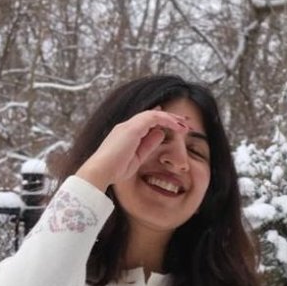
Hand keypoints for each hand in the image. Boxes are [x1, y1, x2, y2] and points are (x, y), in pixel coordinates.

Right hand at [76, 108, 191, 192]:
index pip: (146, 122)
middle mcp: (127, 126)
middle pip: (152, 116)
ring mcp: (129, 126)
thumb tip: (161, 134)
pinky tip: (177, 125)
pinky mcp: (133, 128)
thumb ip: (148, 146)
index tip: (175, 124)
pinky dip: (167, 120)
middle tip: (185, 121)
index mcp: (126, 134)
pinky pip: (154, 118)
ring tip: (185, 124)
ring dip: (171, 118)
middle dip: (170, 117)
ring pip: (154, 114)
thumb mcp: (137, 158)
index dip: (161, 120)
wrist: (101, 170)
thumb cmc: (115, 170)